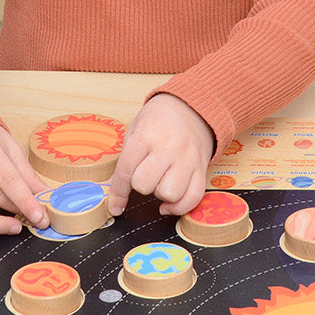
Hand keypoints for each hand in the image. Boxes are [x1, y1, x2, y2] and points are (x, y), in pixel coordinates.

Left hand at [107, 94, 213, 217]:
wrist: (190, 108)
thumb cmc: (158, 120)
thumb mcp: (135, 130)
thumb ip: (125, 159)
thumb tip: (112, 189)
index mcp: (145, 136)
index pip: (126, 170)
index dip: (117, 192)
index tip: (115, 206)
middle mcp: (167, 148)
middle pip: (145, 185)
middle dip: (140, 186)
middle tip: (143, 176)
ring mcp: (186, 159)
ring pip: (170, 193)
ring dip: (160, 194)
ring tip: (159, 182)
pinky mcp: (201, 168)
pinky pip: (193, 197)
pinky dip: (180, 207)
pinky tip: (170, 204)